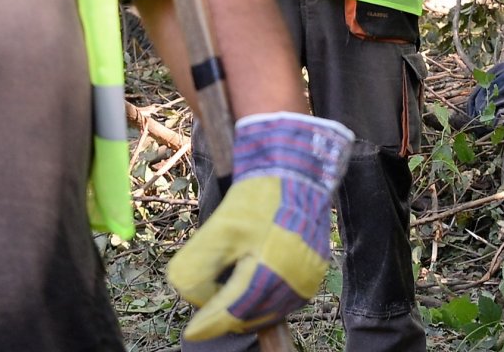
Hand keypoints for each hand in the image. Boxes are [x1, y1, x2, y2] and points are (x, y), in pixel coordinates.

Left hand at [169, 113, 353, 340]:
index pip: (234, 312)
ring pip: (266, 312)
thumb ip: (198, 268)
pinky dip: (262, 300)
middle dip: (224, 312)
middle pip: (250, 316)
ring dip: (243, 308)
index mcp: (272, 270)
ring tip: (227, 288)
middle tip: (206, 299)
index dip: (209, 323)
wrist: (297, 172)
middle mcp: (295, 283)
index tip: (190, 331)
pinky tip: (249, 283)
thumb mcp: (219, 228)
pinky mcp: (313, 277)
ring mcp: (307, 281)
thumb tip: (196, 300)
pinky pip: (281, 302)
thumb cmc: (257, 197)